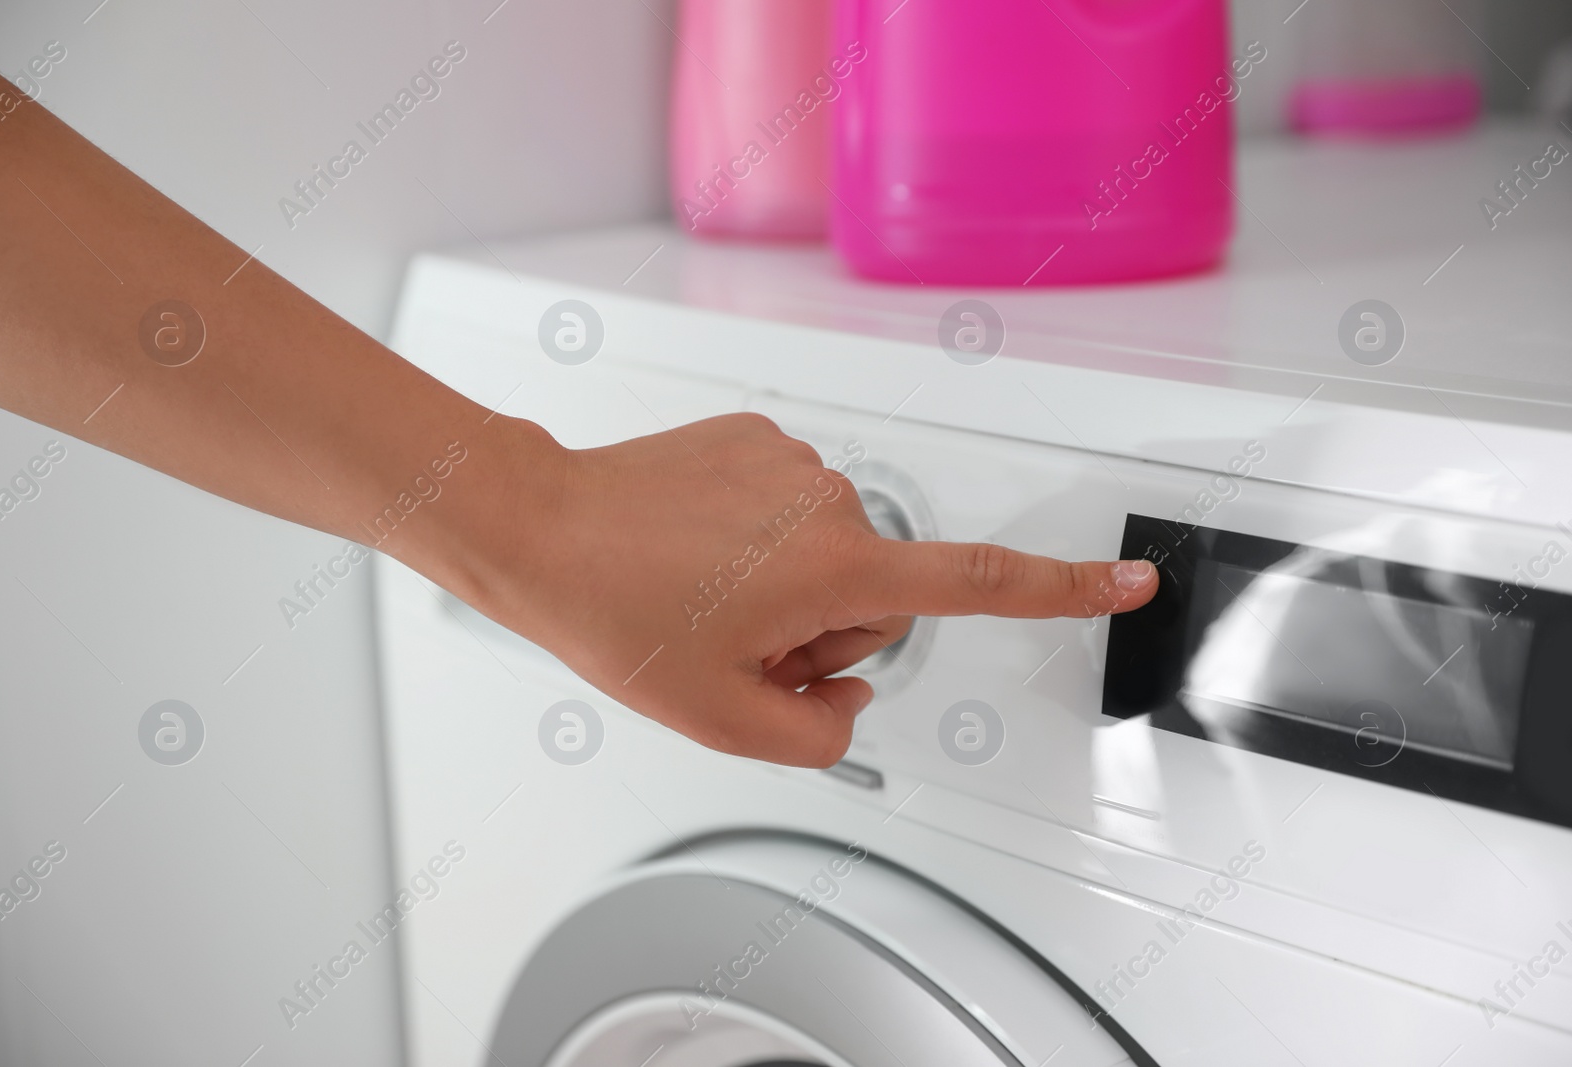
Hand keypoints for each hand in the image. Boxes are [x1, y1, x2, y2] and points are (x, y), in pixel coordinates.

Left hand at [441, 413, 1158, 766]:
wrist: (541, 527)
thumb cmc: (615, 612)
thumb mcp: (723, 720)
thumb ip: (819, 732)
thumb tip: (848, 698)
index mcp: (834, 566)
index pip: (975, 584)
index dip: (1061, 590)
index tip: (1127, 581)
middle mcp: (829, 499)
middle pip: (878, 593)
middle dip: (824, 630)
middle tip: (735, 641)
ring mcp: (792, 460)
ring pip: (830, 551)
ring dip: (784, 586)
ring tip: (701, 593)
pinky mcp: (758, 435)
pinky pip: (789, 507)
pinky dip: (755, 539)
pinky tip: (694, 549)